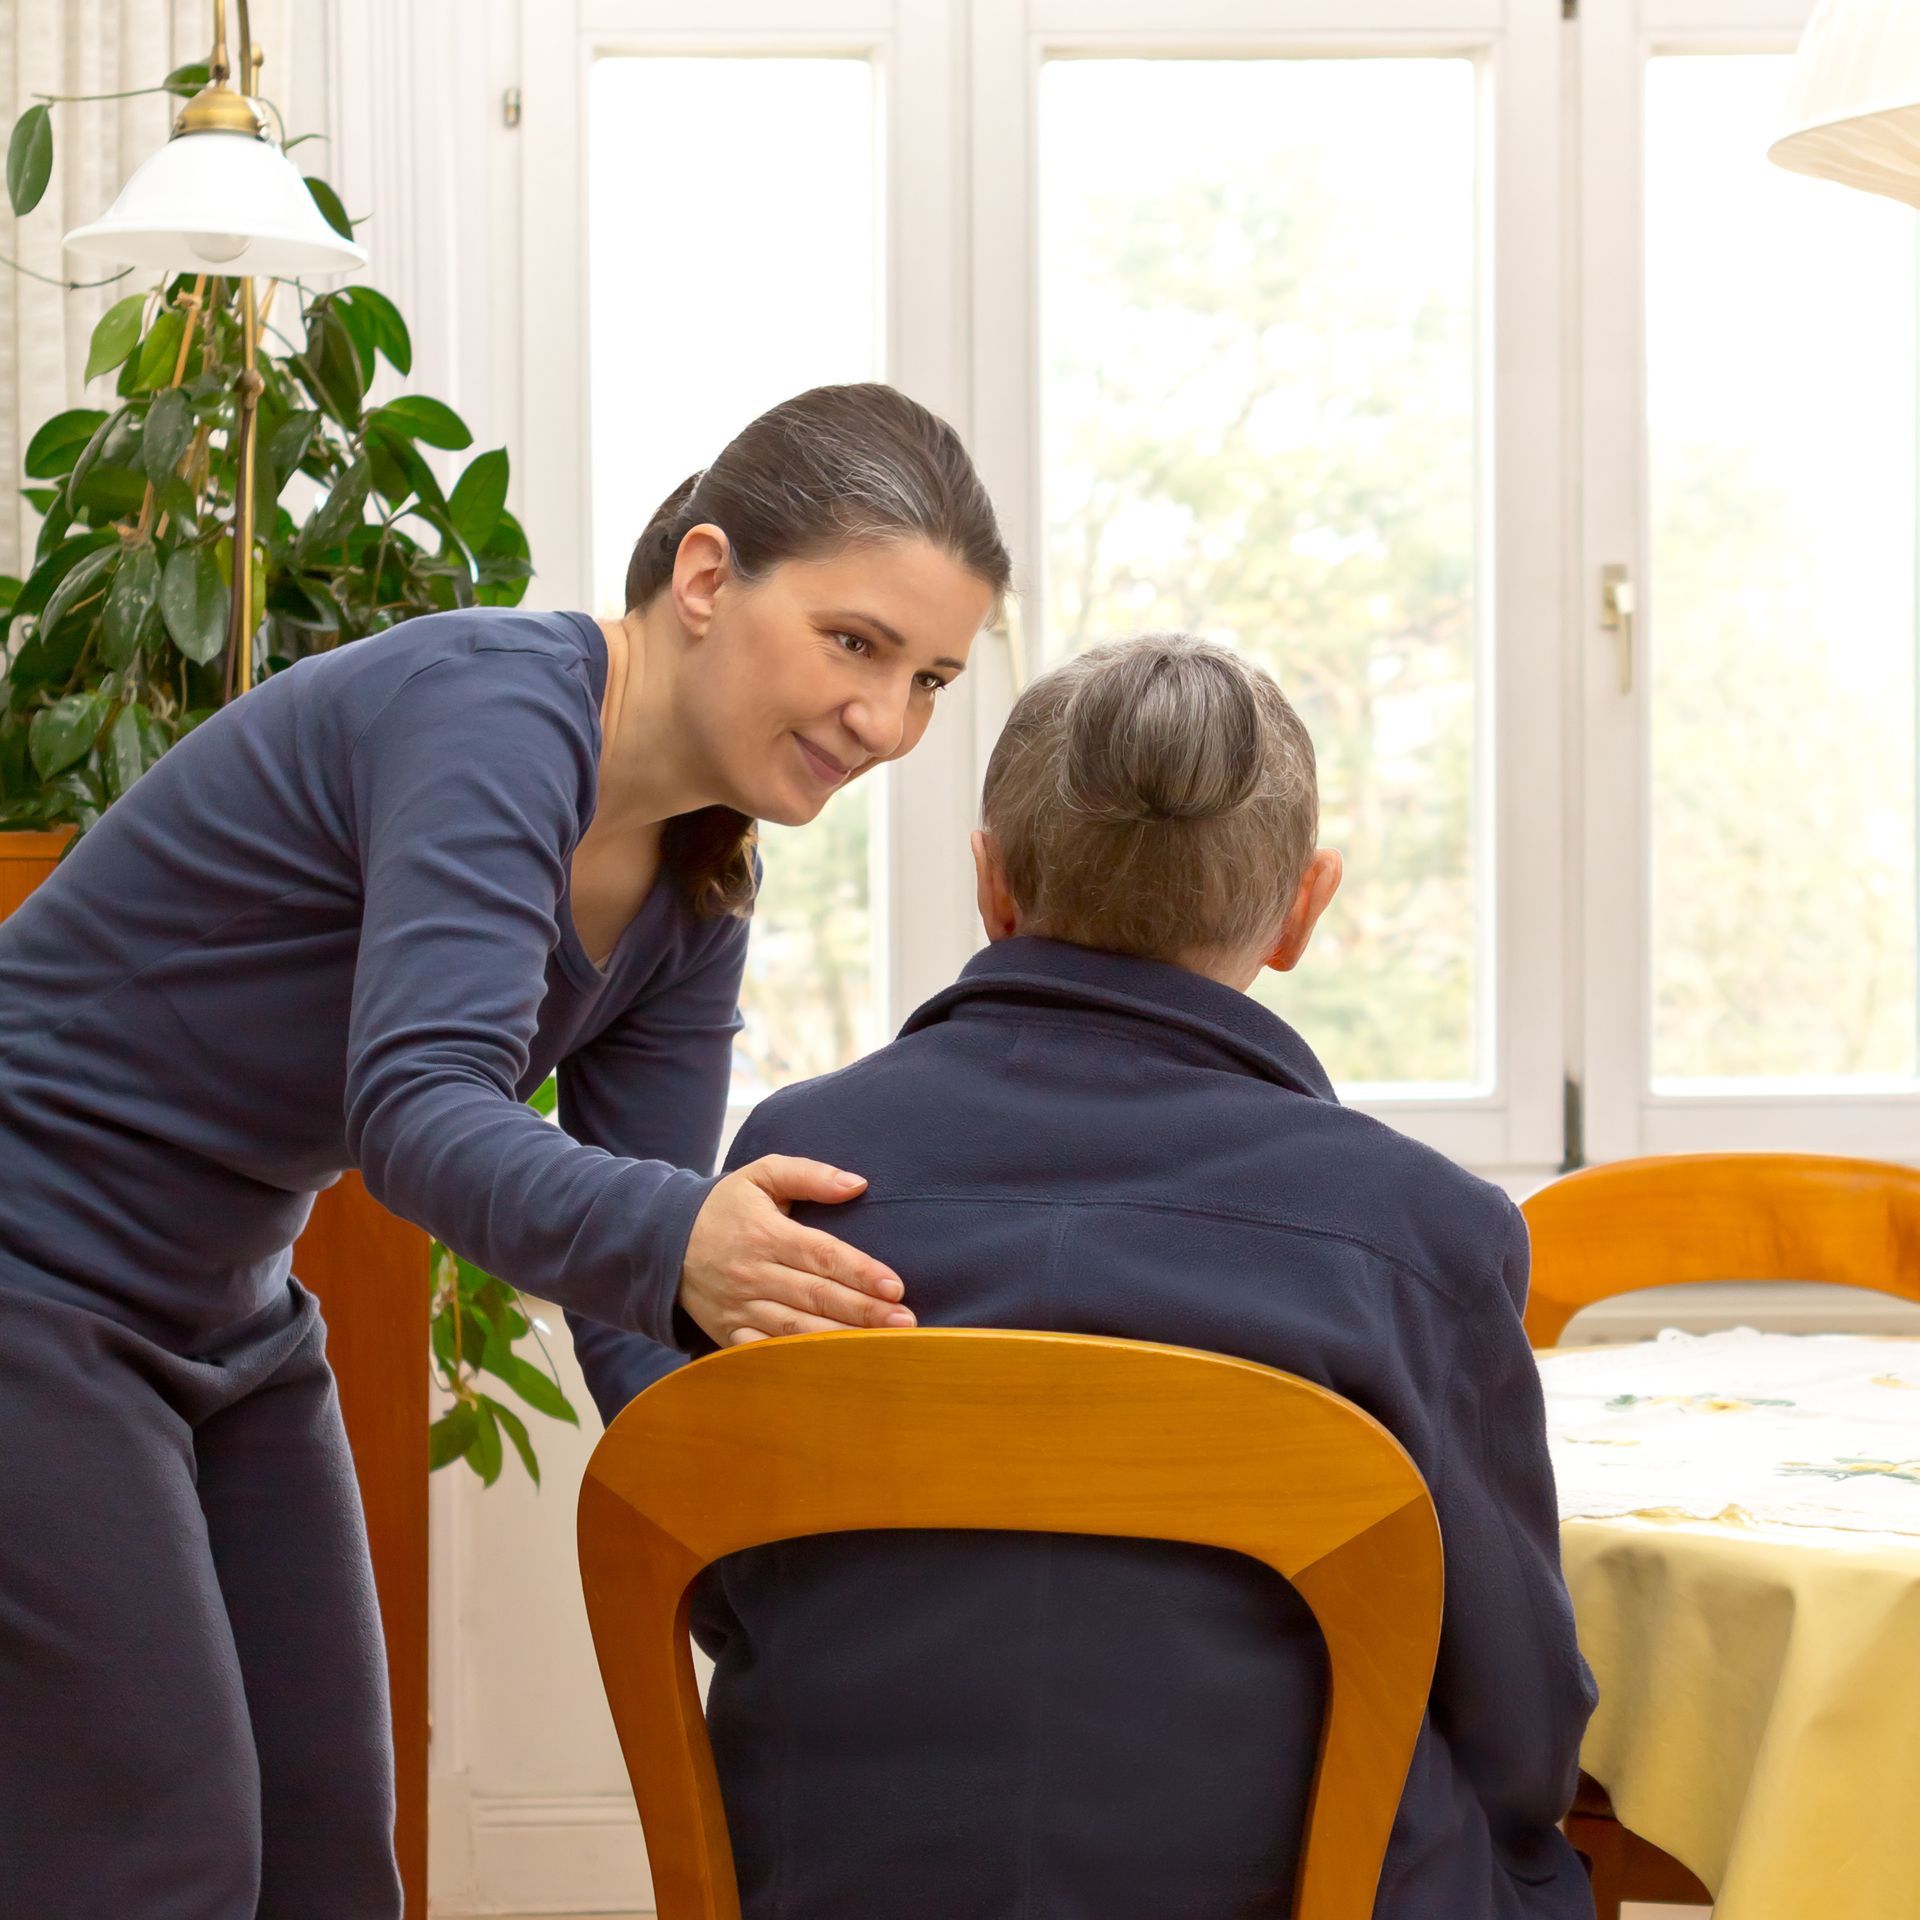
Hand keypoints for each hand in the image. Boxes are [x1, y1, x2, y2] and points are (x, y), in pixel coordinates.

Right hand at [678, 1156, 915, 1347]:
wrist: (662, 1241)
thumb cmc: (724, 1206)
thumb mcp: (761, 1175)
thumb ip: (810, 1174)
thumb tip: (857, 1184)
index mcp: (767, 1234)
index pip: (822, 1255)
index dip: (860, 1272)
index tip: (896, 1286)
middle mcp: (754, 1273)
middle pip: (816, 1296)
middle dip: (863, 1312)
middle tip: (905, 1323)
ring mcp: (740, 1308)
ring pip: (795, 1330)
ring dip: (840, 1341)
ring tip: (881, 1348)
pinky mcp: (728, 1332)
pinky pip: (764, 1353)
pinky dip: (795, 1364)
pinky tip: (828, 1371)